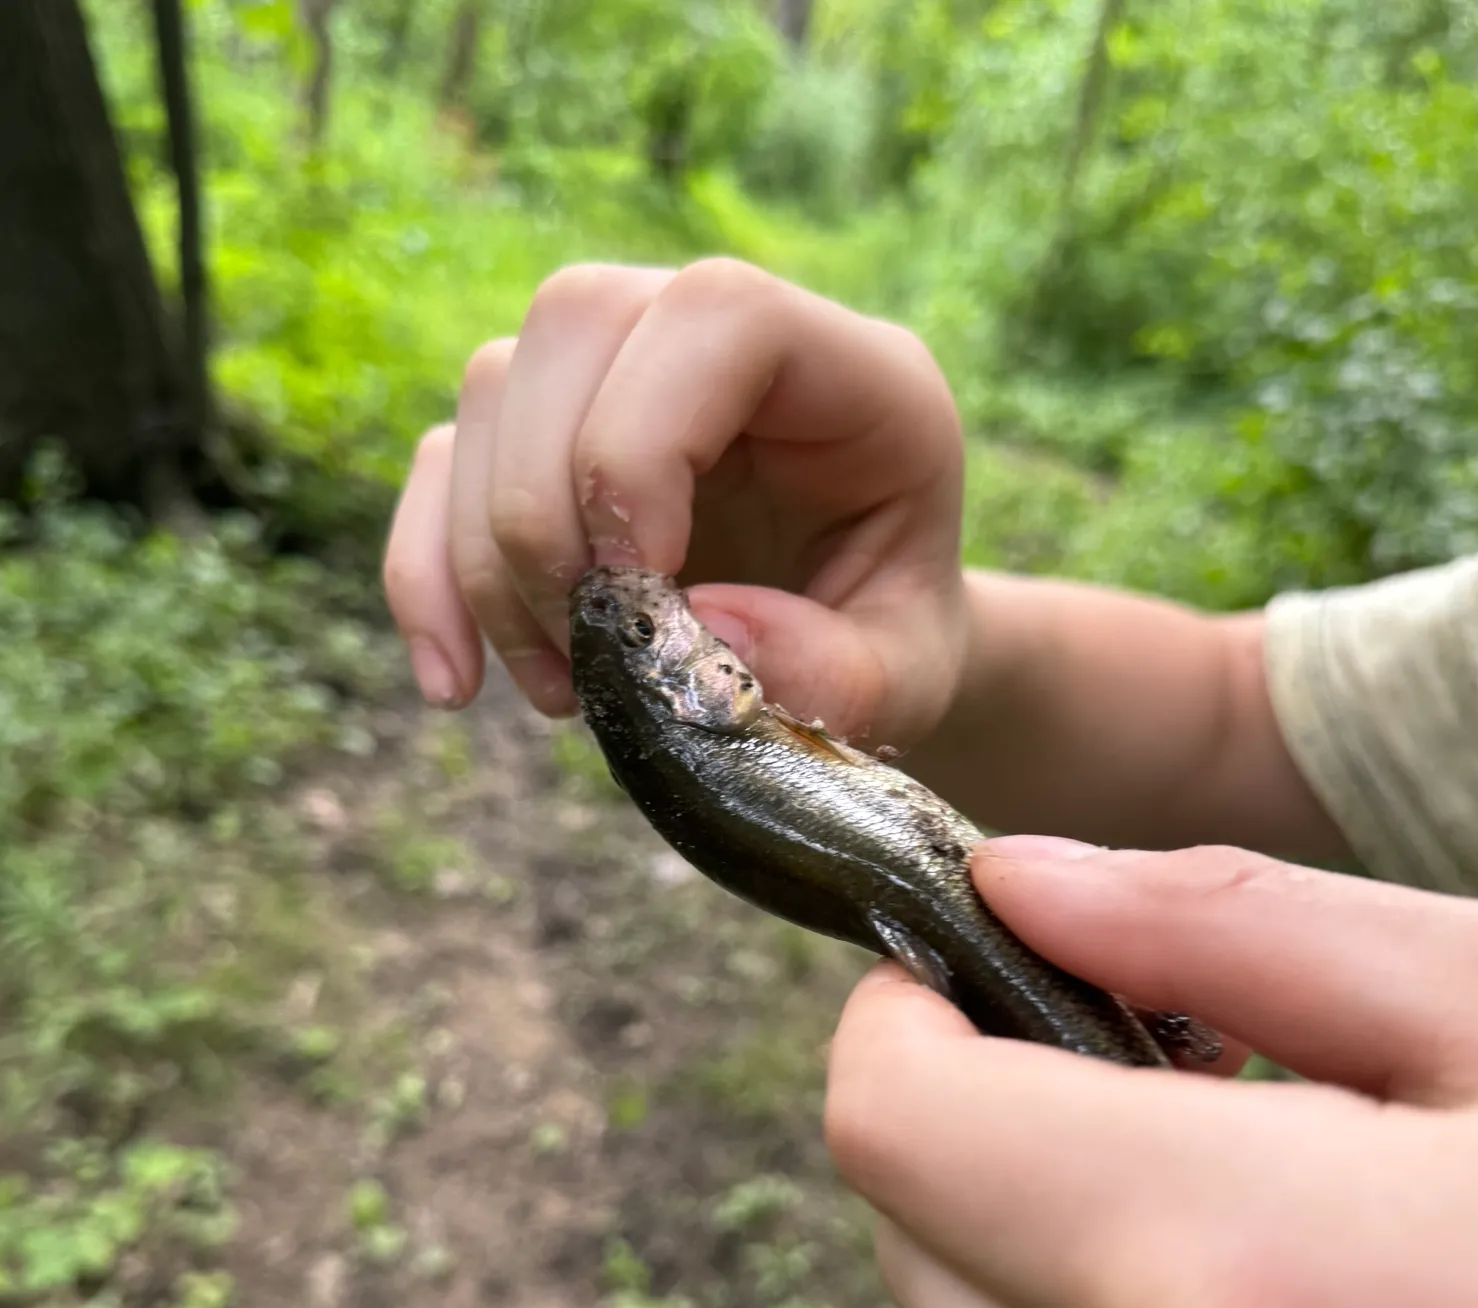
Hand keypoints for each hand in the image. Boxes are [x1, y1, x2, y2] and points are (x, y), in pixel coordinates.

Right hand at [382, 260, 967, 747]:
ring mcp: (622, 376)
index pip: (720, 312)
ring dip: (493, 556)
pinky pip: (442, 463)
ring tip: (562, 688)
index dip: (646, 436)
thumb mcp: (910, 681)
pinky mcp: (548, 436)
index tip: (643, 582)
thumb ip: (840, 672)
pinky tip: (457, 683)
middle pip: (574, 318)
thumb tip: (699, 628)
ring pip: (494, 386)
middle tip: (592, 649)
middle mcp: (722, 342)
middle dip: (549, 503)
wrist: (857, 644)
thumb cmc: (893, 644)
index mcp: (851, 375)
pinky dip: (428, 575)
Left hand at [825, 839, 1477, 1307]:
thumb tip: (1021, 881)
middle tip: (1151, 1061)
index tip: (987, 961)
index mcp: (1230, 1286)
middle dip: (982, 1120)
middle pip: (919, 1240)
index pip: (888, 1122)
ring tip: (1263, 1187)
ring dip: (1058, 1238)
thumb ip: (1232, 933)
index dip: (911, 1014)